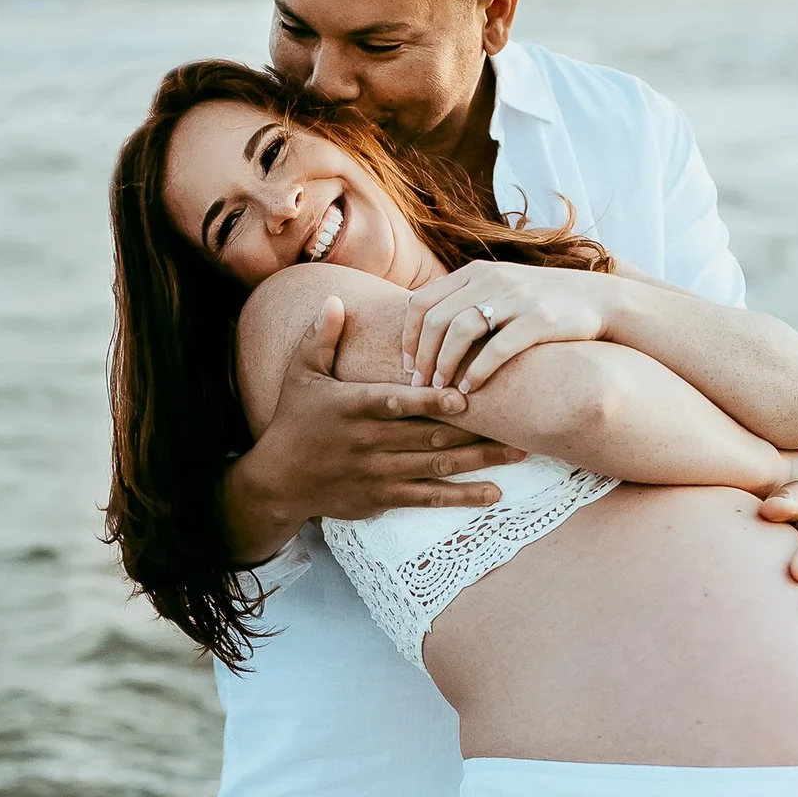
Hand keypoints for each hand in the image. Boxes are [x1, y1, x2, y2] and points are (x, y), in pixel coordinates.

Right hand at [225, 298, 527, 562]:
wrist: (277, 480)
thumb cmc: (293, 419)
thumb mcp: (300, 373)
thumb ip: (321, 338)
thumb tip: (335, 299)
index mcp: (353, 406)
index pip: (397, 403)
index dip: (431, 402)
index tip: (464, 396)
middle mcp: (370, 441)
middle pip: (430, 434)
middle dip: (476, 428)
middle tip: (519, 417)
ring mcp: (379, 472)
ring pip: (437, 465)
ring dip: (481, 460)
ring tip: (520, 451)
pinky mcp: (383, 497)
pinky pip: (428, 497)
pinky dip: (462, 496)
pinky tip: (494, 493)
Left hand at [402, 260, 627, 392]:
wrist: (599, 300)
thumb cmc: (542, 301)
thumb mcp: (502, 288)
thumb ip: (467, 299)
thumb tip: (425, 326)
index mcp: (476, 273)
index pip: (422, 301)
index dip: (407, 336)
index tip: (406, 364)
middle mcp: (493, 280)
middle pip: (436, 318)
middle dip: (421, 356)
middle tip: (417, 384)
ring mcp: (516, 299)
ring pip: (461, 331)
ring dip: (444, 365)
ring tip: (440, 389)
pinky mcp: (540, 321)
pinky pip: (497, 349)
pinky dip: (477, 373)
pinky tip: (470, 391)